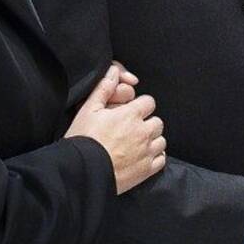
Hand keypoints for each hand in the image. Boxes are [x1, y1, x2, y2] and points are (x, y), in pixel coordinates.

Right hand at [65, 64, 166, 193]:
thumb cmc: (83, 139)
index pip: (149, 102)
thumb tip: (113, 71)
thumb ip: (104, 88)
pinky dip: (155, 157)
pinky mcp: (146, 170)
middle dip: (147, 123)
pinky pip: (161, 159)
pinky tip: (142, 157)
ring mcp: (146, 152)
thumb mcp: (88, 109)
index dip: (140, 106)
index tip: (131, 112)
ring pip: (161, 140)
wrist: (82, 172)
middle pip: (157, 121)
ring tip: (137, 144)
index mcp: (131, 114)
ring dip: (152, 140)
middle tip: (132, 129)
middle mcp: (143, 131)